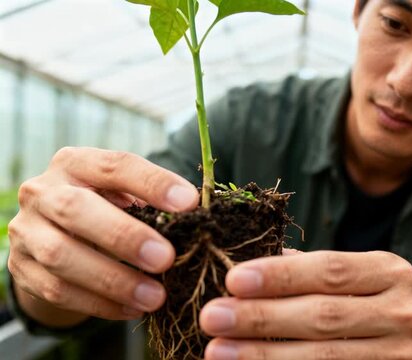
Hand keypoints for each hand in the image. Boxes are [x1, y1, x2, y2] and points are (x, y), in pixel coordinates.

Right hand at [7, 147, 198, 323]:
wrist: (54, 236)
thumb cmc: (106, 209)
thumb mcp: (123, 195)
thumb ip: (152, 202)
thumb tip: (201, 218)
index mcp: (76, 163)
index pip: (115, 165)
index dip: (153, 183)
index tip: (190, 204)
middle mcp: (43, 190)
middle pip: (76, 208)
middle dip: (125, 236)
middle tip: (166, 259)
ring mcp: (27, 230)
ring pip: (62, 255)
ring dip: (113, 279)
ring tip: (155, 296)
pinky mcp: (21, 268)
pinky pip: (57, 290)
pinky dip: (99, 303)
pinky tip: (133, 309)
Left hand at [199, 250, 411, 359]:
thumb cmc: (376, 305)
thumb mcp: (358, 277)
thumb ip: (309, 270)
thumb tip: (244, 265)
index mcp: (391, 272)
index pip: (330, 270)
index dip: (280, 275)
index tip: (233, 279)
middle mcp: (401, 314)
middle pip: (323, 316)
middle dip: (262, 317)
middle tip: (212, 316)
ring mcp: (397, 357)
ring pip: (323, 357)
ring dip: (264, 355)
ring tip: (218, 350)